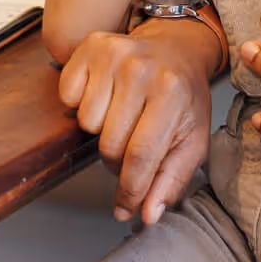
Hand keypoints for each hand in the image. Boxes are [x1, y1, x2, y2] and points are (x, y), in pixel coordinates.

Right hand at [57, 21, 214, 224]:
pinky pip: (68, 95)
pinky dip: (81, 102)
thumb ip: (172, 180)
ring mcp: (114, 54)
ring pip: (86, 122)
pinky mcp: (91, 46)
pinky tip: (105, 95)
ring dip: (101, 129)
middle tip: (131, 147)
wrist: (177, 47)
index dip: (129, 190)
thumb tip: (147, 215)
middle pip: (109, 144)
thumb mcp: (192, 138)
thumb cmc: (184, 96)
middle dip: (117, 161)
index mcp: (171, 93)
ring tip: (122, 115)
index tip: (126, 207)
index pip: (140, 155)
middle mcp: (141, 69)